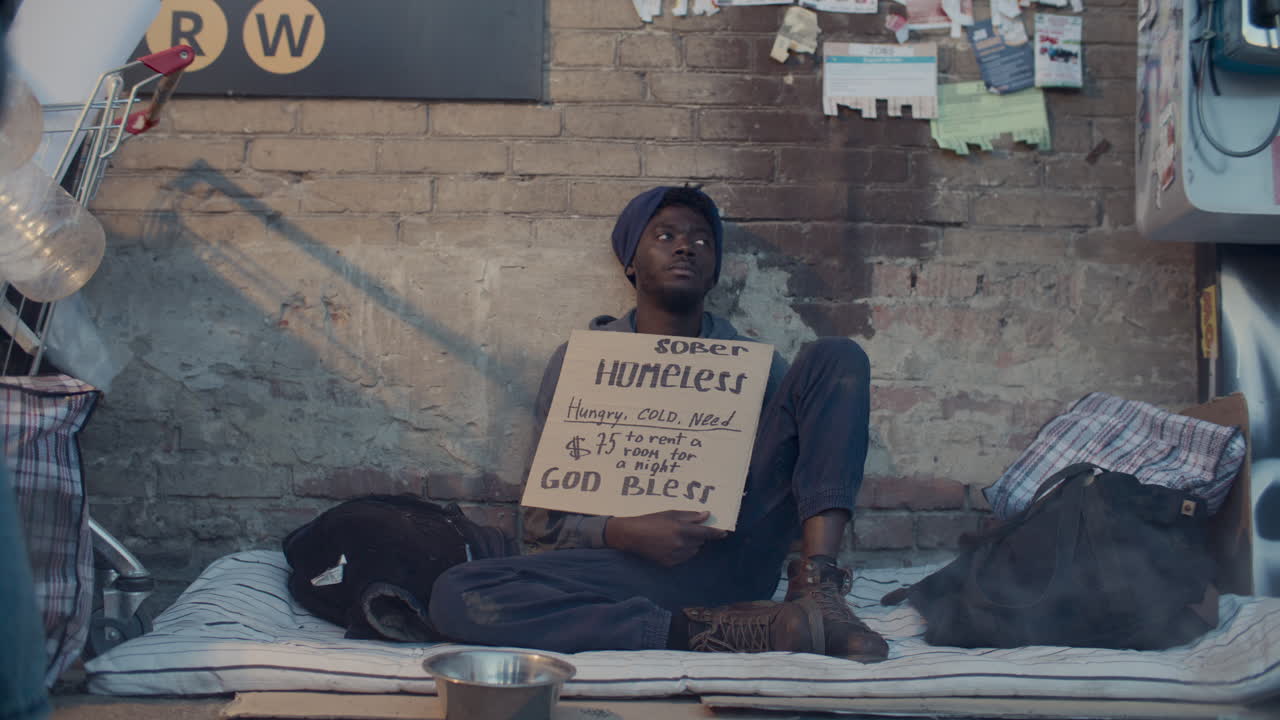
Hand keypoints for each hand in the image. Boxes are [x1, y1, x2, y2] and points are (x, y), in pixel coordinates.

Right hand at [604, 510, 728, 566]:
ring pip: (693, 551)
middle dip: (698, 536)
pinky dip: (683, 552)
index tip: (724, 532)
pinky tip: (671, 545)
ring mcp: (674, 555)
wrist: (631, 535)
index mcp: (681, 529)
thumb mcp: (670, 513)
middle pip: (700, 542)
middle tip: (688, 529)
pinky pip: (684, 558)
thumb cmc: (650, 520)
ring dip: (691, 544)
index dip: (716, 533)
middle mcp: (680, 544)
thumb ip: (690, 516)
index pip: (705, 533)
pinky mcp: (669, 563)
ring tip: (677, 537)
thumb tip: (706, 515)